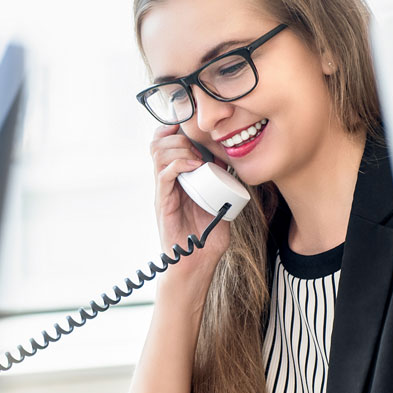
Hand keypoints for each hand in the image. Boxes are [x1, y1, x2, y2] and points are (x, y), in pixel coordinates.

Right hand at [149, 124, 230, 287]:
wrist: (197, 263)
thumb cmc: (208, 237)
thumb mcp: (221, 203)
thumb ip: (222, 184)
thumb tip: (233, 164)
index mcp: (177, 178)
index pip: (166, 143)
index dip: (176, 129)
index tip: (196, 129)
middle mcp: (166, 182)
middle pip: (159, 142)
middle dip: (180, 135)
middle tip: (200, 147)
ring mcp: (163, 191)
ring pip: (159, 153)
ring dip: (180, 147)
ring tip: (198, 158)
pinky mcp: (162, 202)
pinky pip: (164, 174)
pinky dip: (180, 163)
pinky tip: (196, 166)